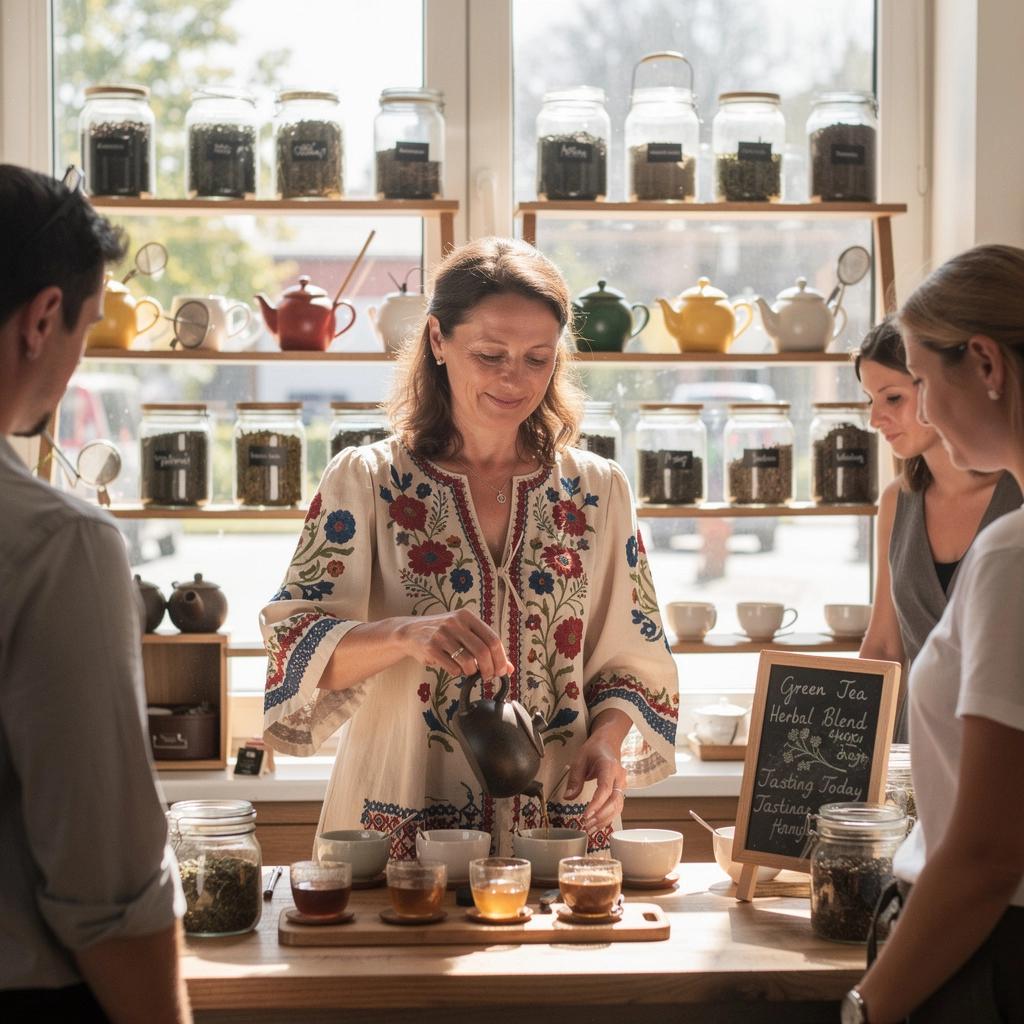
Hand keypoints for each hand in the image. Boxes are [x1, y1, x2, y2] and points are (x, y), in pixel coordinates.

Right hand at [396, 608, 513, 680]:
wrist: (411, 632)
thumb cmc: (443, 634)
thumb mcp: (465, 634)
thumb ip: (486, 647)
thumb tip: (509, 668)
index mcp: (467, 617)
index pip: (493, 639)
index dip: (501, 658)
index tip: (502, 671)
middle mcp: (455, 622)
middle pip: (483, 651)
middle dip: (490, 669)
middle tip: (489, 677)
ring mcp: (442, 634)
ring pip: (468, 662)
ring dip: (472, 673)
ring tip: (470, 673)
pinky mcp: (431, 648)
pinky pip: (452, 667)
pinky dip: (457, 673)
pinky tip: (455, 669)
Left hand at [564, 731, 626, 830]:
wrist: (608, 743)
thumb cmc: (594, 749)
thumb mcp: (580, 759)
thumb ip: (575, 779)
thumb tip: (568, 797)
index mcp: (609, 766)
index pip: (605, 789)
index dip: (596, 804)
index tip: (585, 815)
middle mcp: (619, 777)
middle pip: (614, 801)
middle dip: (600, 816)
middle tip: (585, 824)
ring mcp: (622, 785)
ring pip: (617, 807)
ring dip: (604, 820)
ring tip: (589, 829)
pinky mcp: (620, 792)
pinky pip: (617, 807)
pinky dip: (608, 818)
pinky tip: (597, 825)